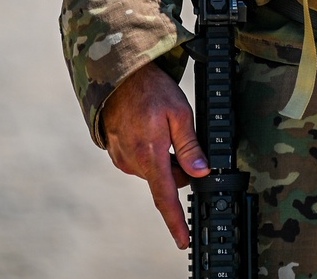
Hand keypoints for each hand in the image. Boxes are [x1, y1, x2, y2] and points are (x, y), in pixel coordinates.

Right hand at [102, 61, 208, 248]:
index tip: (183, 240)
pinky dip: (149, 151)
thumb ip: (190, 146)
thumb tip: (201, 172)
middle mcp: (132, 162)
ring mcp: (121, 158)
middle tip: (181, 136)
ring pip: (152, 170)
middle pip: (164, 179)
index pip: (165, 198)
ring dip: (162, 157)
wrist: (118, 76)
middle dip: (178, 167)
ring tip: (161, 125)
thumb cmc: (150, 90)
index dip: (175, 222)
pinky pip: (139, 160)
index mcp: (150, 155)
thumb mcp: (179, 112)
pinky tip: (149, 127)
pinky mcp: (115, 152)